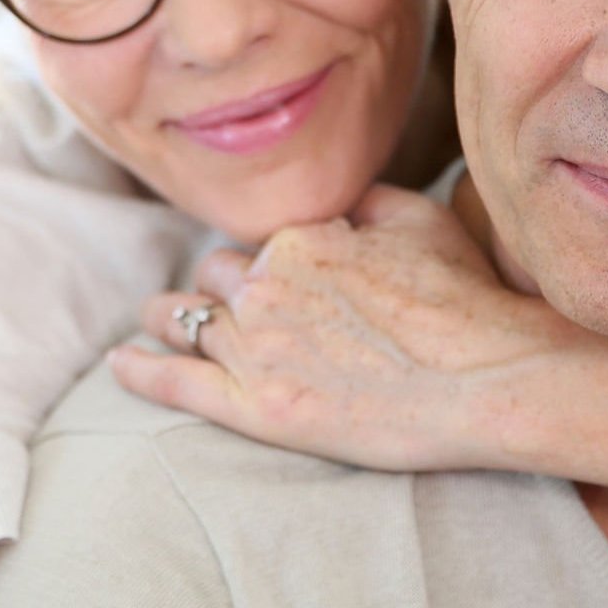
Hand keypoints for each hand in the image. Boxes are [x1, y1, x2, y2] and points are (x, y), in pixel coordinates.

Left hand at [110, 183, 605, 471]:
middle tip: (232, 309)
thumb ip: (363, 200)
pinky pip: (176, 382)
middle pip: (218, 278)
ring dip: (169, 318)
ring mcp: (258, 348)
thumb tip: (335, 202)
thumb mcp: (420, 220)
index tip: (283, 281)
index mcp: (301, 237)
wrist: (489, 375)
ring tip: (155, 322)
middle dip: (221, 289)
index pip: (260, 243)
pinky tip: (119, 363)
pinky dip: (140, 370)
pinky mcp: (258, 407)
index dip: (270, 262)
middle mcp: (268, 285)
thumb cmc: (466, 298)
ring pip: (187, 321)